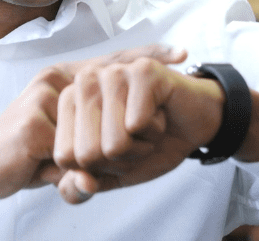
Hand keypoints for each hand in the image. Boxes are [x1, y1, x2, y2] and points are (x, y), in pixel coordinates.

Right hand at [0, 44, 186, 226]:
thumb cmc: (22, 157)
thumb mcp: (61, 152)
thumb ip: (85, 159)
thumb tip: (94, 185)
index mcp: (61, 81)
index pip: (110, 62)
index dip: (145, 55)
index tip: (182, 52)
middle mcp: (54, 81)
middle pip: (110, 76)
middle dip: (145, 74)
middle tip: (181, 60)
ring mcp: (44, 100)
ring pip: (96, 123)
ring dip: (109, 147)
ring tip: (106, 155)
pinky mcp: (34, 126)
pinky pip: (73, 151)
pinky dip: (75, 169)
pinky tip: (59, 172)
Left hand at [51, 55, 224, 203]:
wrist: (193, 124)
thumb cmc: (149, 144)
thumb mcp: (112, 173)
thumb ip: (82, 187)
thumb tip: (82, 184)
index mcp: (68, 102)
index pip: (66, 157)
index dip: (98, 167)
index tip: (115, 148)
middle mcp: (84, 81)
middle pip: (87, 153)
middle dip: (120, 159)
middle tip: (136, 137)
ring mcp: (113, 72)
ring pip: (114, 143)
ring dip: (140, 147)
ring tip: (147, 126)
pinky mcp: (142, 71)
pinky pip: (138, 124)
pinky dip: (155, 131)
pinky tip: (161, 113)